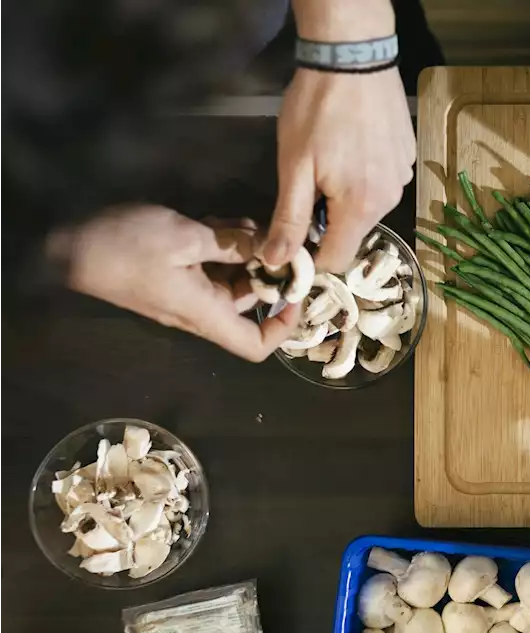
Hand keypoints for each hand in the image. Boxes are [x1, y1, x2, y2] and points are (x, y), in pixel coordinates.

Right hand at [61, 205, 299, 360]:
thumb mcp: (185, 238)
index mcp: (204, 312)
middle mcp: (199, 308)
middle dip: (266, 270)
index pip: (254, 346)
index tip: (296, 294)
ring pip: (231, 276)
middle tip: (277, 238)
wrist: (66, 245)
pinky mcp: (173, 272)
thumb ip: (232, 245)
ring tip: (245, 224)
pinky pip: (209, 264)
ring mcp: (184, 290)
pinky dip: (221, 245)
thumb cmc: (125, 247)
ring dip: (243, 251)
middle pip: (248, 301)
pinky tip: (220, 222)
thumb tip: (269, 249)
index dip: (282, 327)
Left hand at [268, 67, 413, 272]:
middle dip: (327, 221)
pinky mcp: (407, 156)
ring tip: (331, 158)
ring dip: (346, 196)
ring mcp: (402, 176)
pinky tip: (352, 144)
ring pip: (368, 206)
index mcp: (360, 207)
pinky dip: (365, 175)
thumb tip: (275, 262)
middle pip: (352, 232)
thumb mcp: (294, 166)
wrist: (353, 57)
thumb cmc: (317, 110)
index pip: (336, 260)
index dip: (310, 256)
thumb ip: (289, 219)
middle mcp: (389, 198)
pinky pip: (382, 182)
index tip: (290, 235)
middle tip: (307, 183)